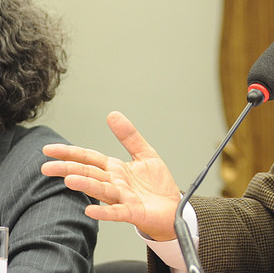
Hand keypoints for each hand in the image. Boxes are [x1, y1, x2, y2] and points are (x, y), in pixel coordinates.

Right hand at [41, 111, 180, 240]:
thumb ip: (129, 136)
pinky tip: (90, 211)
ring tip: (69, 180)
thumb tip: (113, 115)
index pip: (88, 158)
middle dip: (68, 169)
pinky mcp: (132, 212)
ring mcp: (121, 198)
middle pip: (89, 173)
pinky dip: (104, 212)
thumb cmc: (156, 185)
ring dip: (86, 185)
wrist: (173, 208)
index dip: (70, 153)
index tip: (48, 149)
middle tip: (47, 167)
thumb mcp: (145, 154)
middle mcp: (114, 183)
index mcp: (114, 169)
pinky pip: (116, 212)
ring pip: (101, 190)